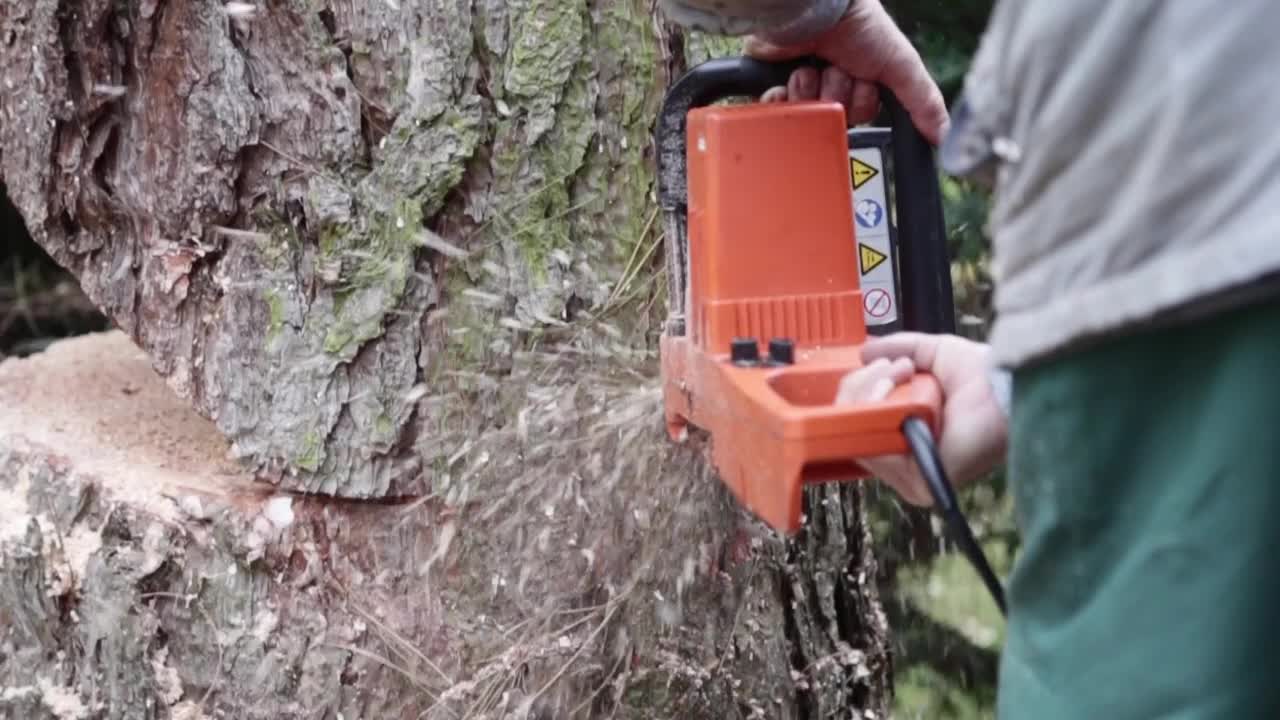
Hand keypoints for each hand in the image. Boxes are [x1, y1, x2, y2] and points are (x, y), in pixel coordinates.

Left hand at [747, 0, 948, 143]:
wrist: (817, 7)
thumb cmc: (859, 24)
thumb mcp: (901, 64)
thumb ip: (923, 101)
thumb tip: (942, 135)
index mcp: (856, 79)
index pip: (857, 115)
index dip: (858, 104)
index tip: (861, 83)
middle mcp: (828, 81)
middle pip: (831, 116)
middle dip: (834, 94)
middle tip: (834, 69)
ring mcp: (800, 81)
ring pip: (804, 113)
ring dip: (810, 90)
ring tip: (811, 66)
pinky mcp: (772, 80)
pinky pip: (774, 108)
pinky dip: (781, 97)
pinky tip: (787, 79)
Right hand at [834, 333, 1007, 505]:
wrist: (1004, 387)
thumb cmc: (980, 375)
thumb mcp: (931, 352)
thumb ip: (897, 349)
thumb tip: (862, 352)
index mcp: (902, 433)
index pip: (855, 420)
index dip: (858, 389)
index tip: (881, 364)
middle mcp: (901, 459)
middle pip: (848, 427)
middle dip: (862, 387)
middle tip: (895, 368)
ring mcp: (908, 476)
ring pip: (856, 437)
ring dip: (872, 395)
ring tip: (904, 376)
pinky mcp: (917, 484)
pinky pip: (874, 452)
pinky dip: (880, 415)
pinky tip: (901, 399)